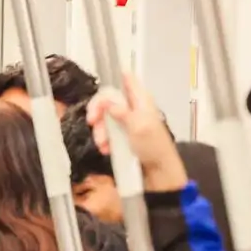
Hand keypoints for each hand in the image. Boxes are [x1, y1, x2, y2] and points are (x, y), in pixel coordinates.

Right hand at [86, 72, 186, 191]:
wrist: (158, 172)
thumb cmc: (152, 147)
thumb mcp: (138, 126)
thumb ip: (122, 111)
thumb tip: (107, 99)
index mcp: (141, 100)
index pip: (127, 79)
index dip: (113, 79)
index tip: (100, 93)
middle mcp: (133, 107)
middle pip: (108, 99)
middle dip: (98, 111)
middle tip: (91, 122)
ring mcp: (127, 122)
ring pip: (104, 117)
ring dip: (100, 130)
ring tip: (103, 144)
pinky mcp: (122, 136)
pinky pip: (107, 132)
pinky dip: (103, 140)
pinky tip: (105, 149)